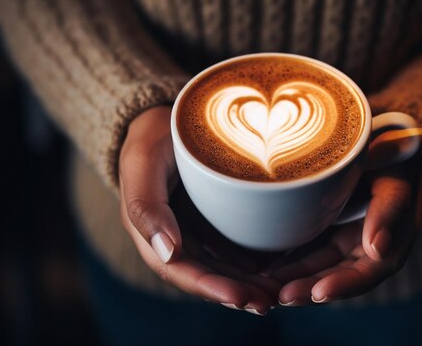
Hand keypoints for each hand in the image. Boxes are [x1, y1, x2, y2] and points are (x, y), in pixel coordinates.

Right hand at [118, 106, 279, 314]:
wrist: (162, 120)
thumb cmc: (150, 137)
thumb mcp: (143, 163)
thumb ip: (146, 206)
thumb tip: (167, 252)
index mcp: (149, 232)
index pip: (179, 270)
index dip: (209, 287)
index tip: (240, 297)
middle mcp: (172, 238)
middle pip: (205, 275)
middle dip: (235, 292)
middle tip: (269, 301)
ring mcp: (193, 230)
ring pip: (221, 266)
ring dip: (247, 283)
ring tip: (278, 292)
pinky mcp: (211, 219)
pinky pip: (231, 246)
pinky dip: (251, 260)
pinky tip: (276, 266)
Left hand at [268, 154, 421, 305]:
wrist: (388, 145)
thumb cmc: (397, 160)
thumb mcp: (397, 180)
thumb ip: (389, 212)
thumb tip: (377, 250)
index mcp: (391, 245)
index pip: (367, 274)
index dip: (344, 286)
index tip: (320, 293)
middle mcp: (365, 251)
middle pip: (337, 277)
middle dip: (310, 289)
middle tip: (282, 297)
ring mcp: (344, 241)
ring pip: (317, 268)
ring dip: (294, 279)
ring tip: (265, 286)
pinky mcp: (326, 229)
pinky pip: (306, 250)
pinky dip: (287, 260)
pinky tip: (263, 265)